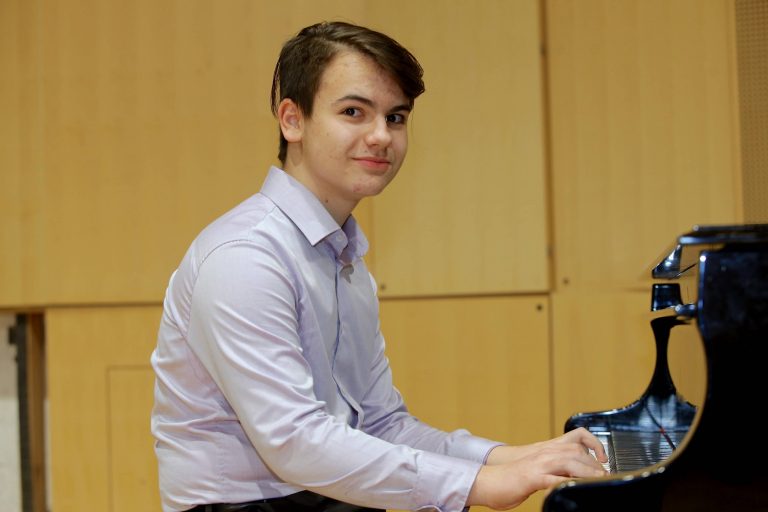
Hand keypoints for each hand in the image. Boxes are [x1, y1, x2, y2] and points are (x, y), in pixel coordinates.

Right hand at [467, 428, 607, 509]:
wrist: (489, 481)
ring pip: (568, 462)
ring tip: (597, 480)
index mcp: (546, 450)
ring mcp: (538, 464)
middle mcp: (544, 454)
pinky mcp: (531, 477)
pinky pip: (553, 478)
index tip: (604, 459)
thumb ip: (554, 469)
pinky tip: (573, 488)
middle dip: (594, 464)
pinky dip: (565, 482)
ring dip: (586, 472)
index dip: (594, 445)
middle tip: (604, 476)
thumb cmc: (513, 479)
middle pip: (576, 452)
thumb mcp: (538, 470)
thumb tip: (574, 475)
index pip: (576, 439)